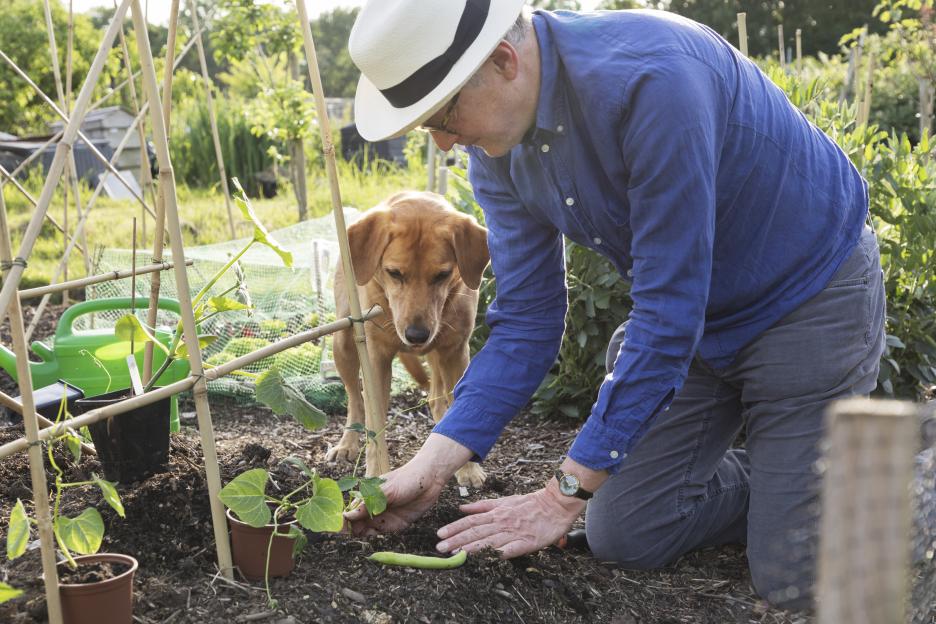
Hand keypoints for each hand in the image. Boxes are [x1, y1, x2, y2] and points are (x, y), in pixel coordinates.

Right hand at [344, 433, 472, 535]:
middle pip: (354, 525)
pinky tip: (371, 541)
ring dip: (360, 537)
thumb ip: (369, 504)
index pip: (349, 512)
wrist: (430, 480)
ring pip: (365, 532)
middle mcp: (372, 509)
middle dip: (348, 532)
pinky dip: (374, 539)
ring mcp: (382, 518)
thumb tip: (347, 516)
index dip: (341, 522)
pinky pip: (380, 535)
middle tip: (345, 539)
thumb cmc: (406, 479)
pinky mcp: (394, 525)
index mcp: (366, 497)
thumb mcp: (387, 491)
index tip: (336, 531)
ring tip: (356, 542)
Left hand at [435, 482, 586, 558]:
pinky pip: (510, 549)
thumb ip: (483, 506)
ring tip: (455, 554)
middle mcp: (502, 522)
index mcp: (496, 513)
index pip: (471, 521)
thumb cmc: (529, 504)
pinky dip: (498, 553)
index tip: (440, 534)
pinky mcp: (526, 542)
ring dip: (471, 548)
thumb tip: (462, 508)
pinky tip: (487, 559)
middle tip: (440, 547)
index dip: (454, 528)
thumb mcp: (504, 501)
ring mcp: (513, 532)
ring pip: (488, 541)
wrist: (555, 504)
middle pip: (475, 531)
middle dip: (456, 539)